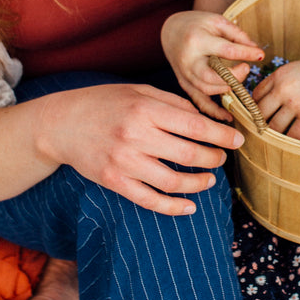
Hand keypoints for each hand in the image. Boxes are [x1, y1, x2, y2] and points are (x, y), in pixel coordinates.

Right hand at [49, 81, 244, 215]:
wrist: (61, 124)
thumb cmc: (104, 103)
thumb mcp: (139, 91)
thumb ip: (173, 103)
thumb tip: (208, 118)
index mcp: (145, 110)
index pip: (195, 126)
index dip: (221, 135)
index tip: (237, 139)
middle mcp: (135, 136)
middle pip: (189, 155)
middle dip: (214, 159)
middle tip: (222, 158)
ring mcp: (124, 162)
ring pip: (173, 182)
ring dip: (199, 183)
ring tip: (209, 180)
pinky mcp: (114, 182)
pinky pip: (150, 200)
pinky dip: (173, 207)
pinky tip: (189, 206)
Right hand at [160, 10, 264, 118]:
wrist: (171, 31)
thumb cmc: (197, 24)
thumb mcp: (217, 21)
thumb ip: (237, 34)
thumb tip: (255, 50)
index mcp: (197, 41)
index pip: (226, 50)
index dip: (246, 53)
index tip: (260, 55)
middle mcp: (188, 60)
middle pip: (211, 77)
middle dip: (234, 77)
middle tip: (246, 68)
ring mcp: (184, 75)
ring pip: (206, 91)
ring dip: (226, 91)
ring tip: (239, 84)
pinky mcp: (184, 84)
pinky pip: (198, 102)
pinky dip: (212, 111)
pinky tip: (228, 116)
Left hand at [251, 50, 299, 141]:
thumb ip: (287, 82)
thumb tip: (278, 100)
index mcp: (279, 75)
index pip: (255, 95)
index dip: (255, 107)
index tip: (259, 116)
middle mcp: (282, 89)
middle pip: (259, 113)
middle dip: (260, 124)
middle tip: (263, 133)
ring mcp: (294, 103)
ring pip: (273, 127)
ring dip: (274, 136)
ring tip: (276, 142)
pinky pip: (292, 136)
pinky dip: (291, 142)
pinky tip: (293, 145)